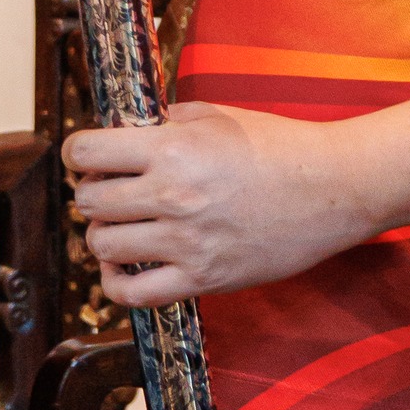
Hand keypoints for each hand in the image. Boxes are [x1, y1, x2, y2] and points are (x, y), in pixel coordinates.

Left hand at [64, 101, 374, 306]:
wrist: (332, 187)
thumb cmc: (280, 145)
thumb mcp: (220, 116)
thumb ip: (170, 121)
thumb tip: (131, 131)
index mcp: (173, 146)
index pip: (88, 152)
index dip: (77, 153)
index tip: (86, 157)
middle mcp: (171, 193)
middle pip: (89, 201)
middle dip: (91, 193)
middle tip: (108, 190)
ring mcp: (185, 240)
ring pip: (102, 246)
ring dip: (103, 235)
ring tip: (121, 226)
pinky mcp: (202, 278)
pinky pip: (132, 293)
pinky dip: (115, 282)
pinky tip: (123, 267)